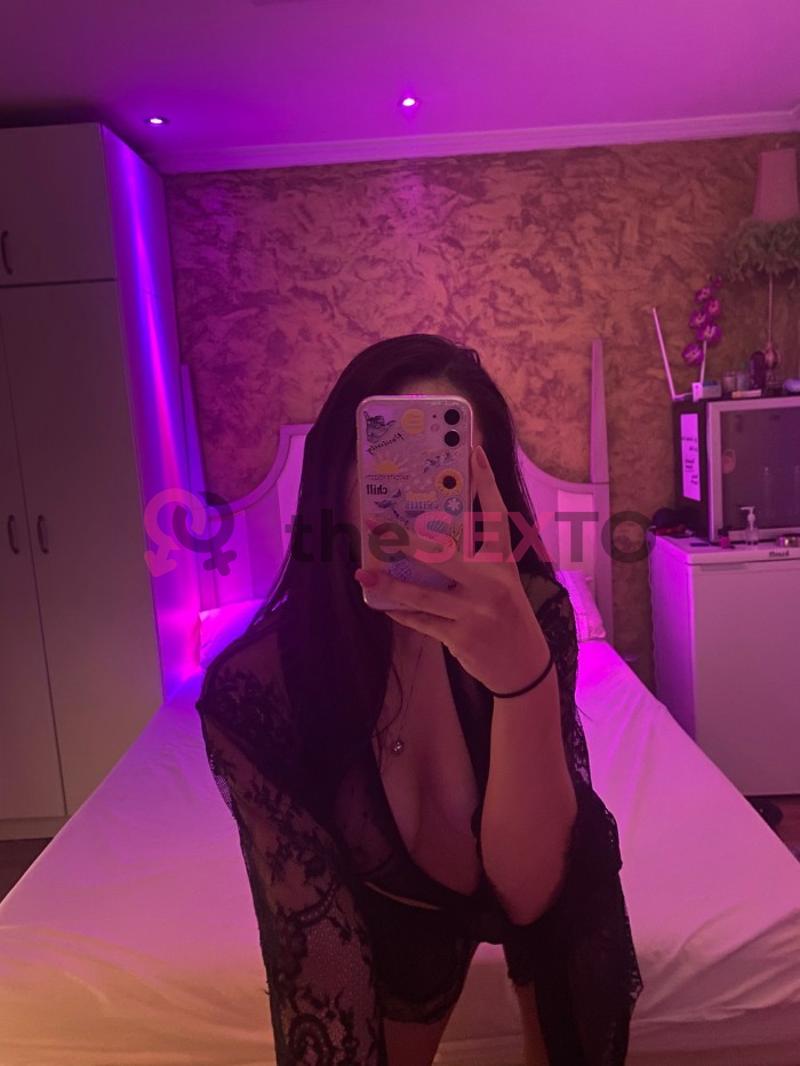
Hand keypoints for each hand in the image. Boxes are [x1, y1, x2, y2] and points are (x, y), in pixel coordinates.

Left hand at [354, 443, 550, 693]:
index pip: (495, 516)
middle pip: (442, 554)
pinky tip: (382, 603)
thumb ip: (476, 562)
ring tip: (363, 574)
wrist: (525, 667)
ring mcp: (475, 612)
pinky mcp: (461, 637)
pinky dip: (401, 611)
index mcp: (503, 564)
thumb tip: (430, 539)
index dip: (486, 483)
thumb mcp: (503, 583)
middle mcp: (491, 585)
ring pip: (422, 593)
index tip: (474, 452)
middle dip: (403, 540)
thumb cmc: (509, 617)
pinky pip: (422, 621)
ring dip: (388, 584)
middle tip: (373, 524)